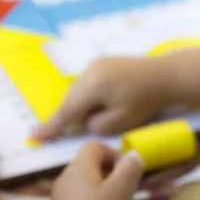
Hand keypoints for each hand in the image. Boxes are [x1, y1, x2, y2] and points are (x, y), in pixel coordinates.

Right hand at [31, 57, 167, 139]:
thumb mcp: (120, 122)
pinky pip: (87, 83)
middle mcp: (89, 71)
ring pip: (78, 91)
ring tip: (106, 112)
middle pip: (70, 100)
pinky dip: (90, 95)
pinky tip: (107, 101)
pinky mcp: (102, 62)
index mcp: (93, 86)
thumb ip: (95, 125)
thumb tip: (84, 121)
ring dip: (83, 105)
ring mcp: (95, 64)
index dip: (50, 127)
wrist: (165, 76)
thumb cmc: (146, 101)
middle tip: (86, 126)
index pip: (66, 112)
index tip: (34, 137)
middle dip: (72, 116)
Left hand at [48, 142, 142, 199]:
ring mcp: (57, 199)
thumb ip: (130, 167)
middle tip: (122, 190)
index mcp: (78, 169)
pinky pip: (76, 199)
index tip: (126, 172)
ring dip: (100, 188)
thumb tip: (132, 156)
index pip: (94, 146)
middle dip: (109, 172)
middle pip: (88, 163)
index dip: (114, 153)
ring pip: (82, 182)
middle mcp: (63, 179)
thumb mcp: (123, 190)